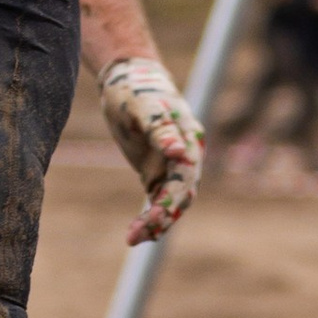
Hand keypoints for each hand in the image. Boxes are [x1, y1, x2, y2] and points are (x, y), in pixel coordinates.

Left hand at [99, 54, 203, 243]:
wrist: (129, 79)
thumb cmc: (136, 89)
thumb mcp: (144, 106)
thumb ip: (162, 129)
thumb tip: (180, 153)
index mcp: (188, 139)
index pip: (185, 175)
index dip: (172, 197)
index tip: (155, 215)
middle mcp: (186, 155)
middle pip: (181, 194)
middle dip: (162, 215)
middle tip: (138, 234)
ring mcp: (172, 166)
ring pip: (170, 201)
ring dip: (155, 221)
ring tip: (133, 238)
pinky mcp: (156, 172)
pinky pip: (156, 199)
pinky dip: (149, 216)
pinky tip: (136, 235)